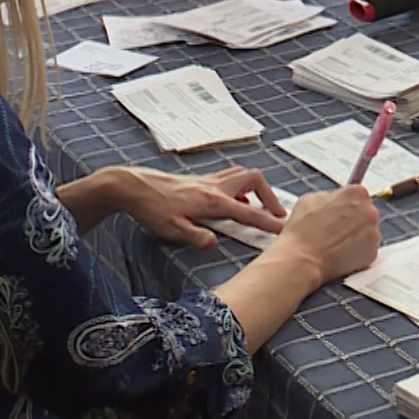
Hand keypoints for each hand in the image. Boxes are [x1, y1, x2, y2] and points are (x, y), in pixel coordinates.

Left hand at [114, 166, 286, 248]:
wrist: (135, 187)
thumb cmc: (152, 209)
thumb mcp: (172, 229)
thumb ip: (195, 236)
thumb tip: (214, 243)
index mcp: (212, 201)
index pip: (249, 212)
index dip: (269, 221)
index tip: (283, 228)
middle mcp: (215, 186)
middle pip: (254, 180)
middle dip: (270, 196)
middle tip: (277, 213)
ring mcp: (209, 180)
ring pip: (243, 175)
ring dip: (257, 189)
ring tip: (261, 207)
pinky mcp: (202, 180)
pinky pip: (230, 178)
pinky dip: (241, 188)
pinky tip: (235, 203)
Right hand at [273, 186, 380, 282]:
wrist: (304, 258)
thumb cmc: (304, 226)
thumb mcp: (312, 198)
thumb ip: (331, 196)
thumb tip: (336, 200)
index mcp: (357, 193)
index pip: (358, 195)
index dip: (347, 203)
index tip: (339, 211)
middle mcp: (370, 211)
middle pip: (366, 212)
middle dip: (355, 219)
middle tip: (337, 228)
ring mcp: (374, 233)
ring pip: (368, 231)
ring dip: (357, 235)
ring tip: (338, 243)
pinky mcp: (373, 253)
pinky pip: (367, 249)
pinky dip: (357, 251)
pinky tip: (342, 254)